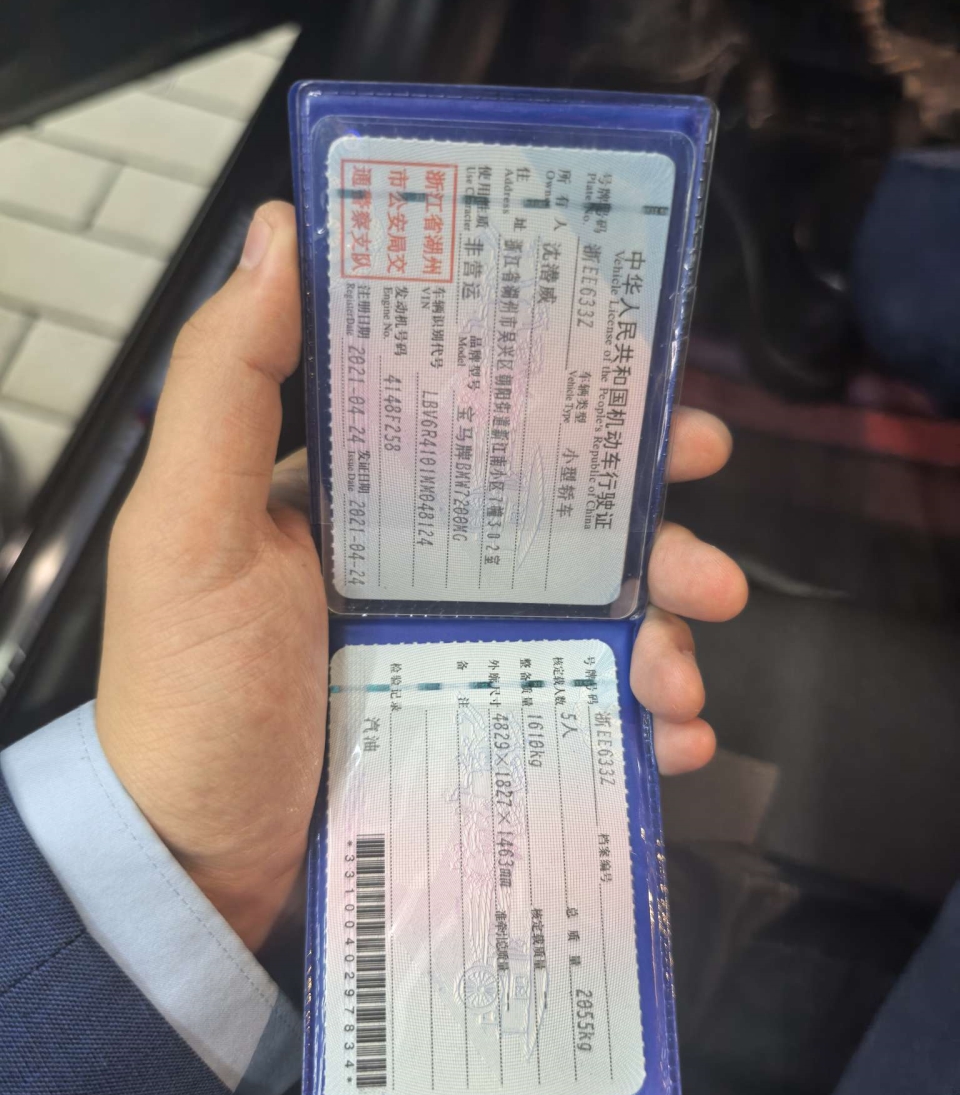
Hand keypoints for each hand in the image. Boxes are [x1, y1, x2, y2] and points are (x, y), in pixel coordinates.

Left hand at [97, 200, 742, 953]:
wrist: (190, 864)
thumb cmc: (191, 690)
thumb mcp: (187, 527)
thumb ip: (228, 382)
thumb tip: (282, 230)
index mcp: (366, 500)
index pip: (488, 425)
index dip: (580, 409)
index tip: (662, 406)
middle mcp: (421, 565)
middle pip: (566, 526)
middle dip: (657, 535)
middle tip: (715, 564)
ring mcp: (458, 652)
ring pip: (592, 620)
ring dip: (666, 635)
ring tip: (685, 677)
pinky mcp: (478, 731)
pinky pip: (581, 709)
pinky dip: (640, 719)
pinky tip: (672, 737)